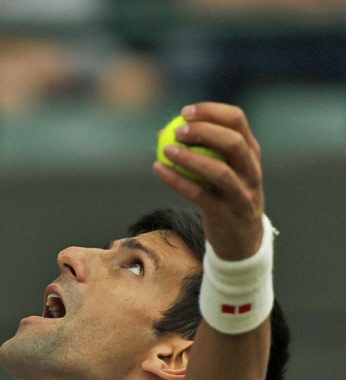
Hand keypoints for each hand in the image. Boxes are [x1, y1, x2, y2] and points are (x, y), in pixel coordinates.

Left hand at [153, 102, 263, 260]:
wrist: (241, 238)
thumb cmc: (224, 196)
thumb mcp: (221, 170)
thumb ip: (201, 150)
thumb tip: (163, 132)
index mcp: (251, 152)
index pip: (238, 121)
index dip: (212, 112)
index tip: (185, 111)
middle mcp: (251, 170)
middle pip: (233, 142)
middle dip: (205, 132)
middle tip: (178, 130)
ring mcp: (241, 193)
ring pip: (219, 171)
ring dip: (191, 158)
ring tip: (166, 150)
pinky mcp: (226, 213)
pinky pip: (199, 195)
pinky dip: (177, 181)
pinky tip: (158, 170)